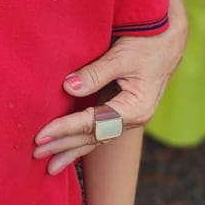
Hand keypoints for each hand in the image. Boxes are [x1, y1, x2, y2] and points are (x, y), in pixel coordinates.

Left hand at [33, 0, 186, 171]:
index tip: (42, 135)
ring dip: (72, 149)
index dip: (65, 129)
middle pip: (94, 137)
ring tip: (50, 166)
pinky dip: (82, 139)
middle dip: (64, 146)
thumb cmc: (148, 43)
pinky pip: (99, 129)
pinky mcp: (121, 109)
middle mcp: (133, 118)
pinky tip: (68, 149)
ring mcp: (128, 116)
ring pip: (96, 138)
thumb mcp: (122, 56)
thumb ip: (96, 72)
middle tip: (36, 154)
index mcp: (135, 108)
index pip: (93, 123)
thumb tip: (68, 88)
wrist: (169, 38)